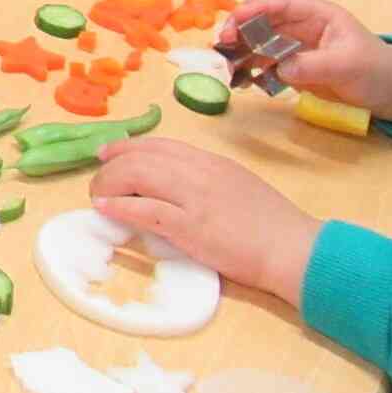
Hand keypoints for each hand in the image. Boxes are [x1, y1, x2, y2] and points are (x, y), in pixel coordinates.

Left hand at [90, 138, 320, 307]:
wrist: (294, 248)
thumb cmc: (272, 224)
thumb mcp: (236, 185)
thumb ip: (205, 180)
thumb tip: (173, 185)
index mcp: (210, 161)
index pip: (159, 144)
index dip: (127, 146)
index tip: (107, 153)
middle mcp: (199, 172)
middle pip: (141, 156)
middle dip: (111, 166)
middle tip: (97, 182)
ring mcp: (194, 197)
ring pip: (138, 175)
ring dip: (109, 184)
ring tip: (97, 196)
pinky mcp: (191, 226)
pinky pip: (146, 210)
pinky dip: (120, 207)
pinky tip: (105, 209)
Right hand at [221, 0, 391, 123]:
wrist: (390, 93)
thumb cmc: (375, 70)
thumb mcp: (349, 65)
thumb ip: (314, 64)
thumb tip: (281, 69)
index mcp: (316, 14)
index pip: (280, 2)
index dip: (255, 8)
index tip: (235, 22)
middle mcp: (300, 26)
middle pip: (261, 19)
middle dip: (239, 28)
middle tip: (224, 46)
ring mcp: (293, 47)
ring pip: (257, 41)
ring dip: (240, 51)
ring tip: (228, 66)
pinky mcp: (290, 67)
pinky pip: (263, 64)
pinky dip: (249, 70)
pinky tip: (241, 80)